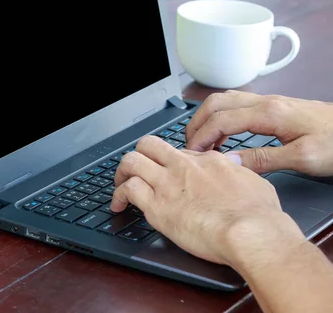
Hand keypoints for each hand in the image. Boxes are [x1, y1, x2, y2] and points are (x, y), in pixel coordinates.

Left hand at [110, 135, 304, 266]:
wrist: (252, 232)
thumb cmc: (259, 215)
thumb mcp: (255, 181)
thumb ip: (241, 170)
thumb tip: (236, 165)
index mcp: (207, 161)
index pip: (179, 152)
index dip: (170, 162)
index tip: (168, 173)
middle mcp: (184, 167)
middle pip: (149, 145)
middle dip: (139, 154)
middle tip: (136, 169)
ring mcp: (168, 184)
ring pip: (131, 161)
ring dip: (122, 172)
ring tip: (120, 184)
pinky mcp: (157, 206)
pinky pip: (127, 190)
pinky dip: (118, 196)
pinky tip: (118, 206)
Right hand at [186, 90, 332, 175]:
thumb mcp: (302, 158)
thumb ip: (262, 159)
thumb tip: (228, 161)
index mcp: (269, 114)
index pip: (221, 120)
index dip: (201, 136)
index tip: (192, 153)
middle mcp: (265, 102)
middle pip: (216, 103)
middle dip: (197, 123)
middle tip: (190, 146)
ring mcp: (269, 102)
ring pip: (224, 100)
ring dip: (207, 117)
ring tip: (202, 140)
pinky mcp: (274, 107)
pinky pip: (235, 104)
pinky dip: (220, 117)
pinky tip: (223, 134)